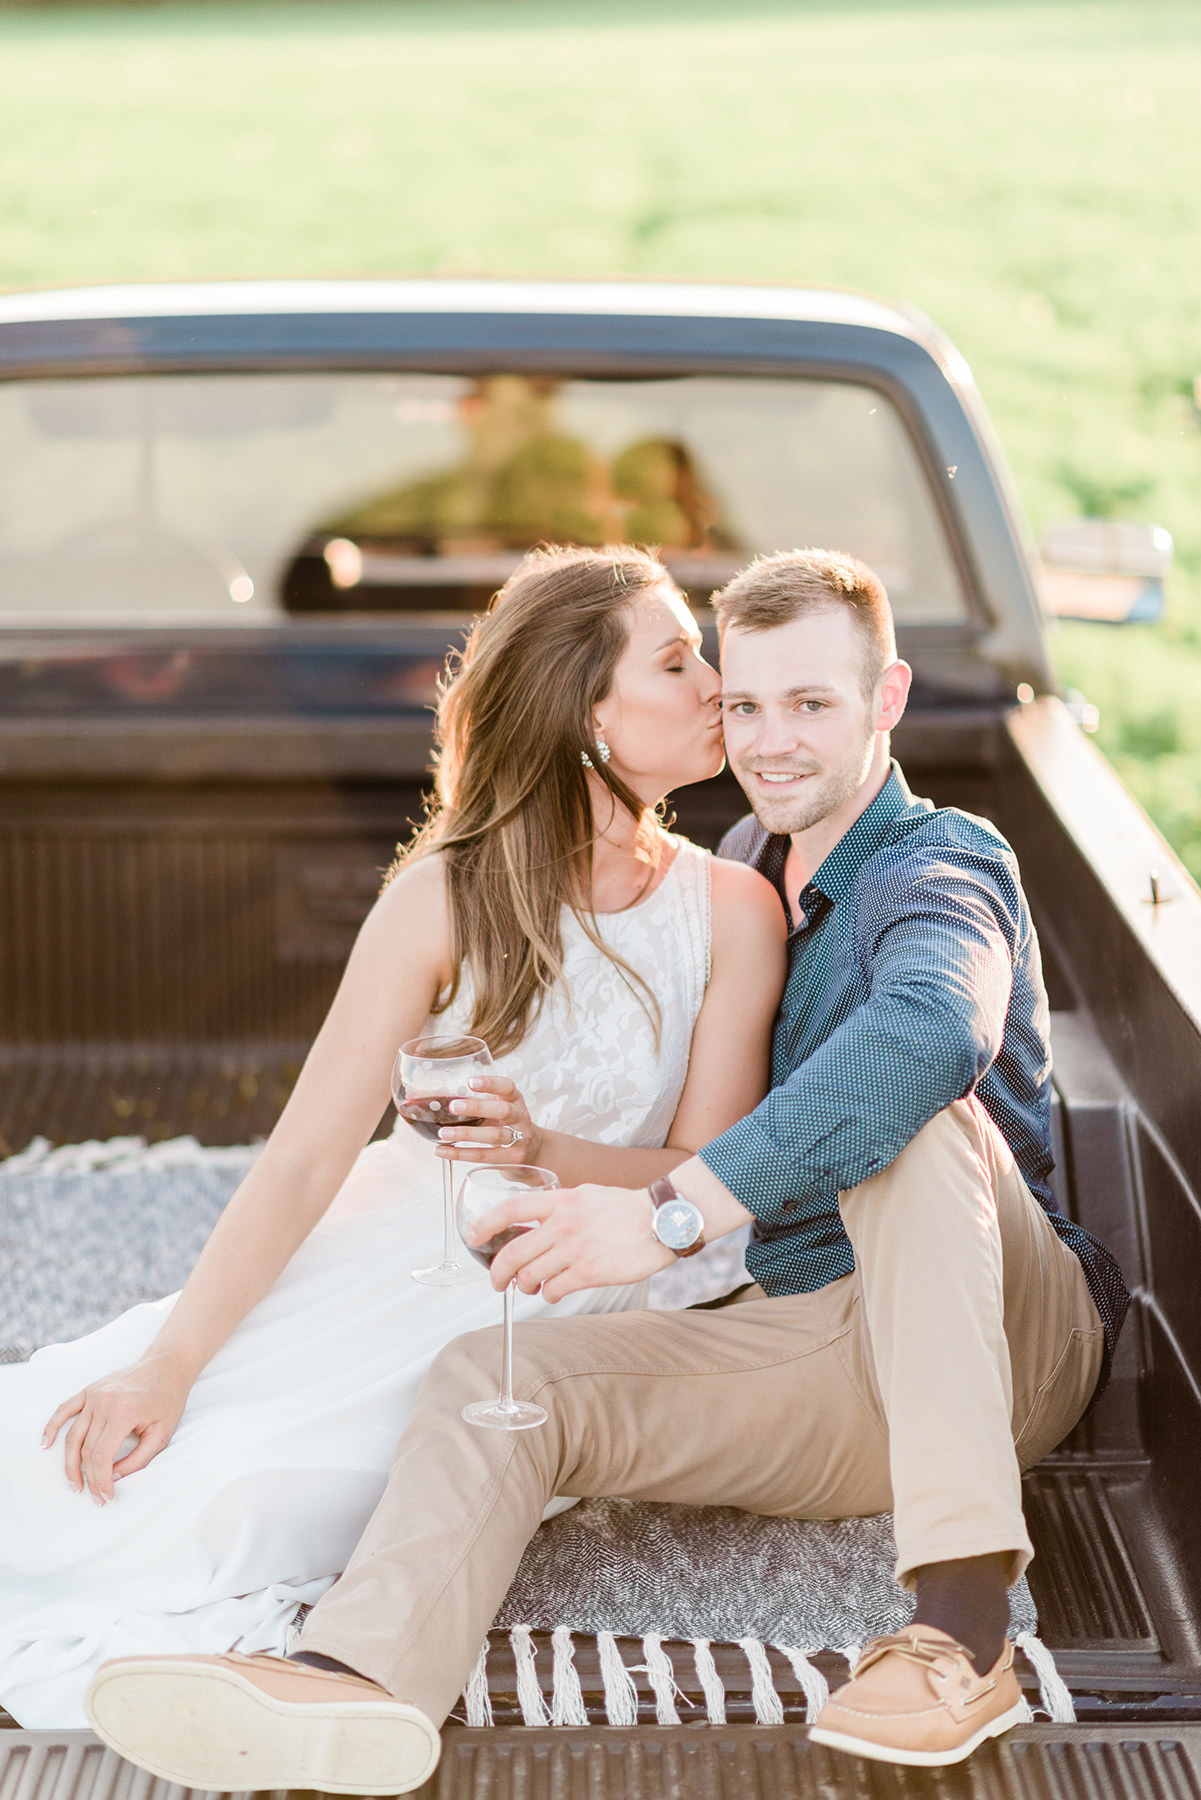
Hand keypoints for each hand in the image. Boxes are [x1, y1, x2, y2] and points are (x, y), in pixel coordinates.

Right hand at [42, 1352, 193, 1503]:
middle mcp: (104, 1403)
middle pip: (86, 1450)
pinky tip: (46, 1444)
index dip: (101, 1481)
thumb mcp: (161, 1434)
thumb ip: (138, 1460)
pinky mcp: (90, 1390)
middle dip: (90, 1478)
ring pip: (73, 1436)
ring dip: (70, 1464)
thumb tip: (112, 1477)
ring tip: (74, 1484)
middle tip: (96, 1497)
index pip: (102, 1456)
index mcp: (123, 1413)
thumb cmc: (168, 1400)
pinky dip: (53, 1427)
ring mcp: (94, 1394)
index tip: (106, 1496)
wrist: (167, 1365)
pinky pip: (65, 1409)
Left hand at [434, 1073, 540, 1166]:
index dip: (491, 1083)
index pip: (508, 1087)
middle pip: (504, 1110)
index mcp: (515, 1101)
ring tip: (443, 1133)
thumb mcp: (500, 1110)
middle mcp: (520, 1119)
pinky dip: (461, 1154)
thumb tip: (435, 1098)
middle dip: (479, 1108)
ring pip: (495, 1136)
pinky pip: (484, 1156)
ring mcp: (519, 1140)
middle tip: (454, 1106)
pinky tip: (443, 1150)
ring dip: (467, 1134)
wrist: (534, 1153)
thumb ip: (479, 1104)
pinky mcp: (511, 1160)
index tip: (471, 1082)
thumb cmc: (508, 1126)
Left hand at [469, 1182, 674, 1301]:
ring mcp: (575, 1249)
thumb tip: (536, 1224)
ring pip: (529, 1276)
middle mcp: (562, 1224)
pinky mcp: (589, 1272)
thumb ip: (560, 1207)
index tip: (473, 1238)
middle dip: (497, 1273)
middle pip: (511, 1253)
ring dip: (525, 1286)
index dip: (484, 1225)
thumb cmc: (626, 1208)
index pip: (509, 1209)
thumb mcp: (586, 1195)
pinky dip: (549, 1294)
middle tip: (496, 1282)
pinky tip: (555, 1290)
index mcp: (560, 1201)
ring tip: (532, 1287)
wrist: (662, 1219)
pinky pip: (554, 1290)